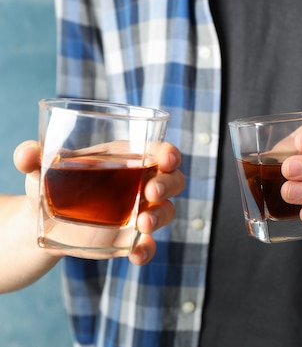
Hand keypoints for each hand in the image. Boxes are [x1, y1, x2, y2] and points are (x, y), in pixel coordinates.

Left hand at [14, 140, 183, 264]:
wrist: (40, 220)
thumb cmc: (49, 182)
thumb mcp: (40, 167)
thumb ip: (31, 156)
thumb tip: (25, 154)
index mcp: (128, 157)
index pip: (161, 151)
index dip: (170, 153)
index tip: (166, 158)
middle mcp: (141, 184)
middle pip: (173, 181)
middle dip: (168, 184)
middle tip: (150, 191)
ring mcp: (139, 213)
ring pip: (167, 211)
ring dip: (160, 216)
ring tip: (142, 224)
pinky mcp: (130, 239)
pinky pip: (149, 246)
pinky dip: (147, 250)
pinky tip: (136, 254)